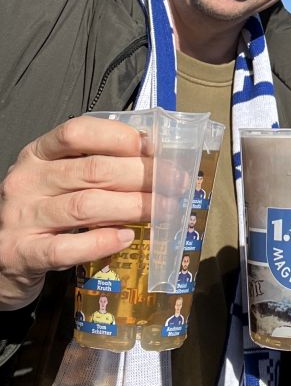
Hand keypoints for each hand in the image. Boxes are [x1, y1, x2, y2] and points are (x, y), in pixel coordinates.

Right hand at [0, 116, 151, 310]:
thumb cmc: (42, 210)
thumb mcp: (59, 178)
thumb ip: (94, 164)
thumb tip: (154, 157)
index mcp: (38, 154)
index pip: (77, 131)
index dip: (119, 137)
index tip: (153, 148)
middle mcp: (27, 180)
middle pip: (93, 170)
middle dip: (141, 175)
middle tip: (174, 183)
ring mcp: (22, 217)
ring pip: (86, 206)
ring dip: (132, 207)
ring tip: (161, 209)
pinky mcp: (22, 253)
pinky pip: (66, 247)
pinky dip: (101, 242)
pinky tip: (125, 238)